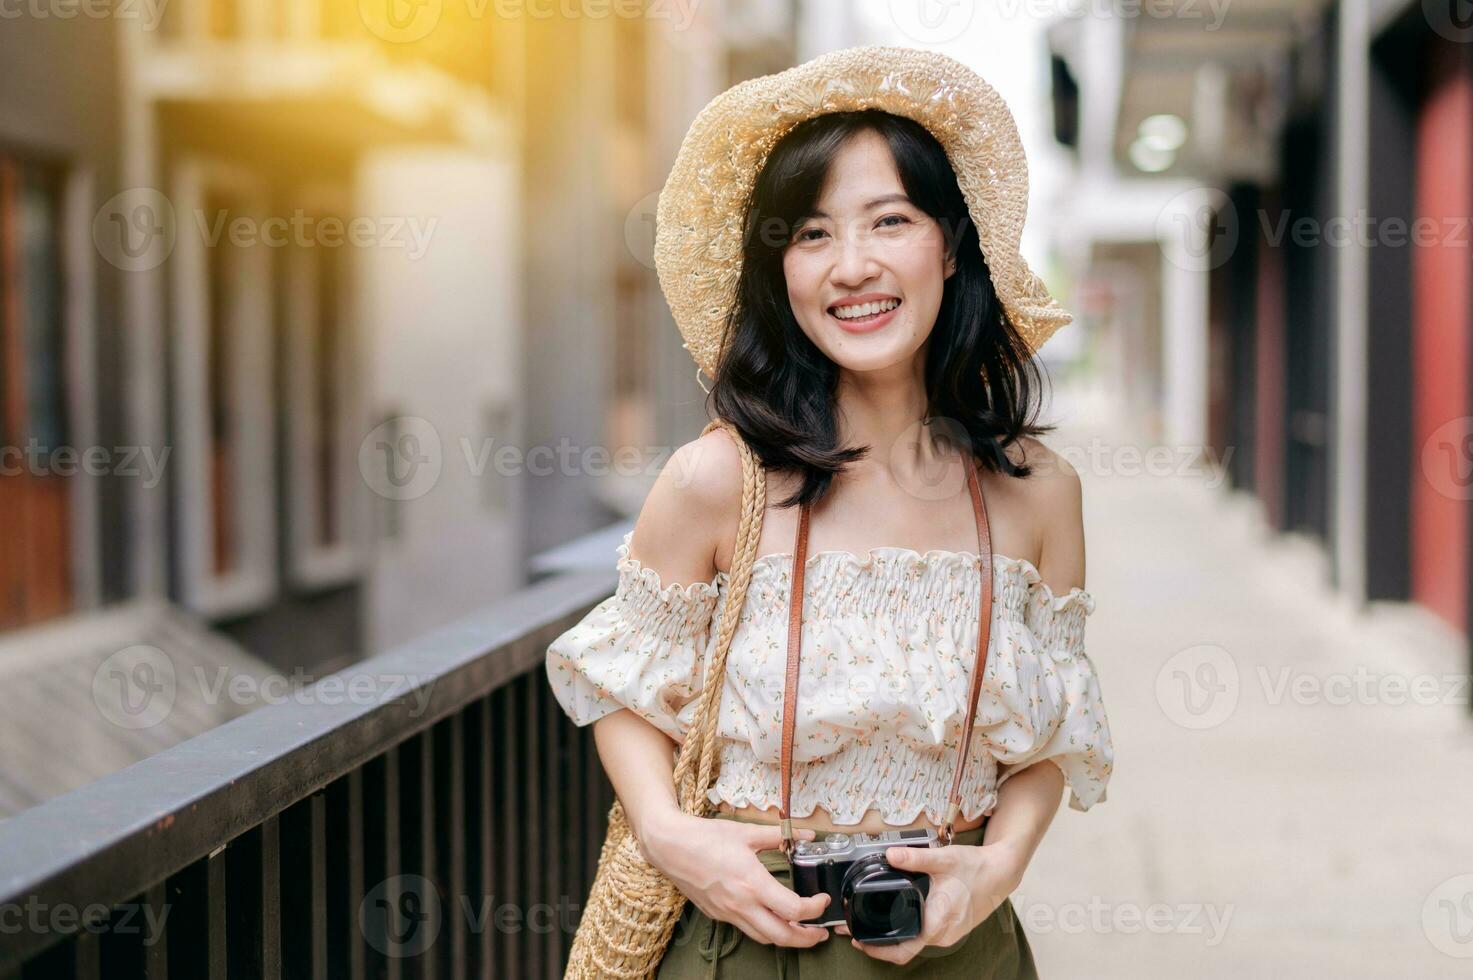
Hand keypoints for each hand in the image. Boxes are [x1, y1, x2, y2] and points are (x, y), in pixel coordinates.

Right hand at [637, 809, 832, 947]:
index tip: (822, 900)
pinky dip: (763, 929)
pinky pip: (745, 929)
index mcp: (752, 883)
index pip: (793, 910)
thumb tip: (806, 833)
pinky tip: (770, 918)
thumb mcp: (746, 831)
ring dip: (786, 938)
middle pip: (782, 936)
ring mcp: (727, 913)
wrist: (670, 846)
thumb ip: (780, 835)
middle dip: (807, 939)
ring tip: (800, 930)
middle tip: (820, 933)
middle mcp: (741, 904)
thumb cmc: (705, 837)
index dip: (814, 909)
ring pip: (763, 938)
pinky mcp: (717, 914)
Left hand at [837, 840, 1023, 964]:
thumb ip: (914, 857)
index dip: (877, 949)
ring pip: (915, 945)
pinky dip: (908, 933)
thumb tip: (890, 854)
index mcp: (938, 921)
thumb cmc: (975, 867)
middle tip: (857, 933)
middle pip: (905, 951)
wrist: (1001, 872)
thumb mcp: (942, 858)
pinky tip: (898, 919)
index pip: (903, 949)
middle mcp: (943, 934)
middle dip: (880, 945)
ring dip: (894, 939)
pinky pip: (925, 938)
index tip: (859, 941)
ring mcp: (948, 935)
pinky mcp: (951, 930)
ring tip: (873, 927)